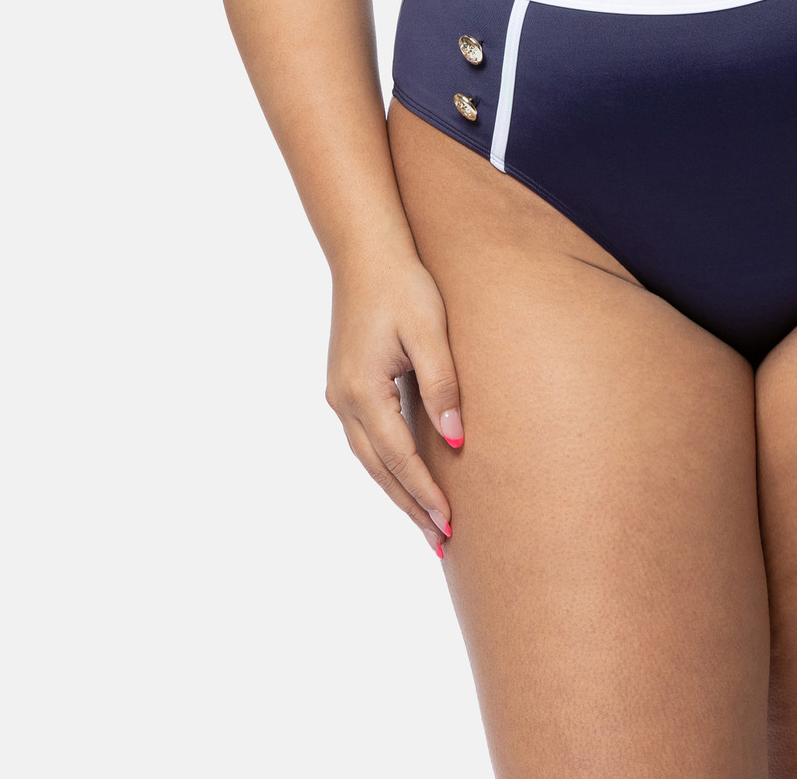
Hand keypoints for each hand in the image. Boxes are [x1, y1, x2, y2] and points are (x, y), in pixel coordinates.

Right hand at [324, 251, 464, 556]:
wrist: (365, 252)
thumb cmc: (403, 285)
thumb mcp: (429, 331)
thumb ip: (441, 385)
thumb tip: (456, 439)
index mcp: (363, 390)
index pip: (399, 457)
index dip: (425, 493)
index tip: (450, 524)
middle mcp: (343, 399)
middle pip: (379, 469)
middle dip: (410, 507)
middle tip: (441, 543)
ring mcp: (340, 393)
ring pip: (369, 458)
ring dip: (398, 490)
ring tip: (427, 522)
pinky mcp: (346, 385)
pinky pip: (367, 439)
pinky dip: (387, 465)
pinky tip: (406, 476)